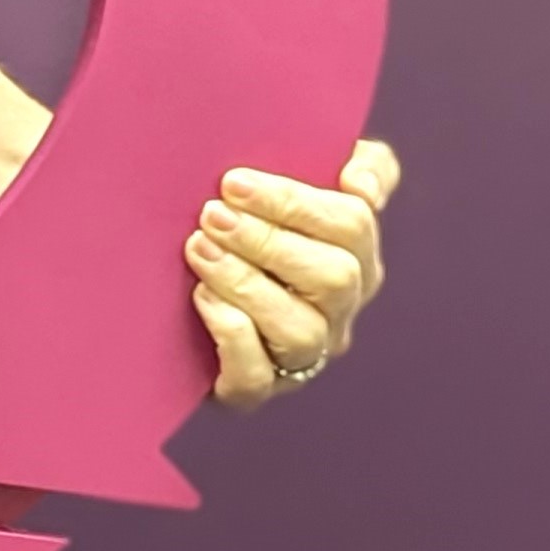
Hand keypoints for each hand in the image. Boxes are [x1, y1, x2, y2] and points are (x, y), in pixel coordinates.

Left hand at [185, 137, 398, 409]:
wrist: (189, 296)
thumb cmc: (254, 220)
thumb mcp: (300, 178)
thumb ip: (353, 163)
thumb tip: (360, 183)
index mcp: (355, 254)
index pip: (353, 224)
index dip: (295, 202)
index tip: (235, 181)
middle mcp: (339, 309)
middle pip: (334, 277)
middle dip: (267, 240)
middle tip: (212, 213)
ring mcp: (303, 354)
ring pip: (299, 330)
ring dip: (245, 284)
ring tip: (199, 249)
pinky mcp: (255, 387)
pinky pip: (257, 376)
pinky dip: (231, 335)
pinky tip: (201, 297)